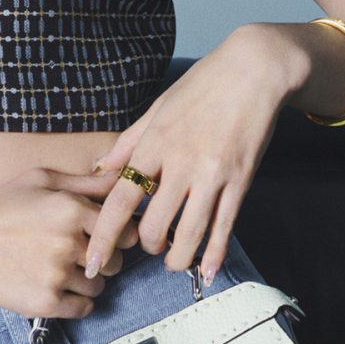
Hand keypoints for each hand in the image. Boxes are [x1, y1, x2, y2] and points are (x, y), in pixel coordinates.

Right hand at [0, 166, 142, 320]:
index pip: (124, 233)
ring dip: (86, 281)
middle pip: (114, 263)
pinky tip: (56, 287)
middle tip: (77, 255)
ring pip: (98, 287)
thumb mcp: (43, 180)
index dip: (118, 237)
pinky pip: (83, 308)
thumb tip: (122, 179)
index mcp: (71, 209)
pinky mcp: (43, 302)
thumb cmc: (0, 204)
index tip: (106, 239)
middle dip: (101, 260)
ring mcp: (55, 274)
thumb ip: (87, 182)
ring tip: (60, 269)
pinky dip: (75, 302)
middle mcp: (67, 242)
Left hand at [80, 27, 289, 284]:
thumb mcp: (158, 108)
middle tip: (150, 244)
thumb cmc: (202, 86)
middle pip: (153, 226)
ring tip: (174, 261)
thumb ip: (128, 143)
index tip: (90, 263)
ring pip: (188, 235)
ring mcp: (212, 174)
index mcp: (154, 144)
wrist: (253, 71)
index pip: (120, 200)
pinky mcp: (240, 181)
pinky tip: (208, 272)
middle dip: (146, 246)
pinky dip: (215, 255)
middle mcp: (180, 163)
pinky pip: (224, 227)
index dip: (103, 237)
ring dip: (177, 258)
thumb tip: (98, 168)